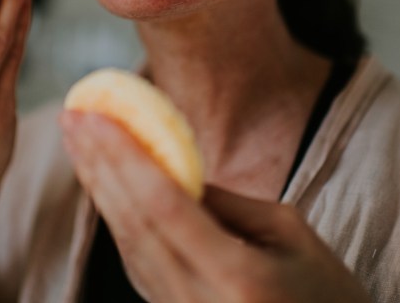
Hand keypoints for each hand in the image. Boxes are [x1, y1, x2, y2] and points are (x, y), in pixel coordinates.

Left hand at [61, 111, 370, 302]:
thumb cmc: (327, 293)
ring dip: (99, 187)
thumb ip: (229, 203)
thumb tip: (172, 167)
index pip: (164, 206)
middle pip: (134, 223)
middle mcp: (197, 301)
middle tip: (72, 116)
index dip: (125, 156)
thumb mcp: (292, 235)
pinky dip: (117, 218)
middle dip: (99, 164)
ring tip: (79, 140)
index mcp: (236, 277)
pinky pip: (136, 263)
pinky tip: (101, 183)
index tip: (95, 115)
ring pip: (128, 243)